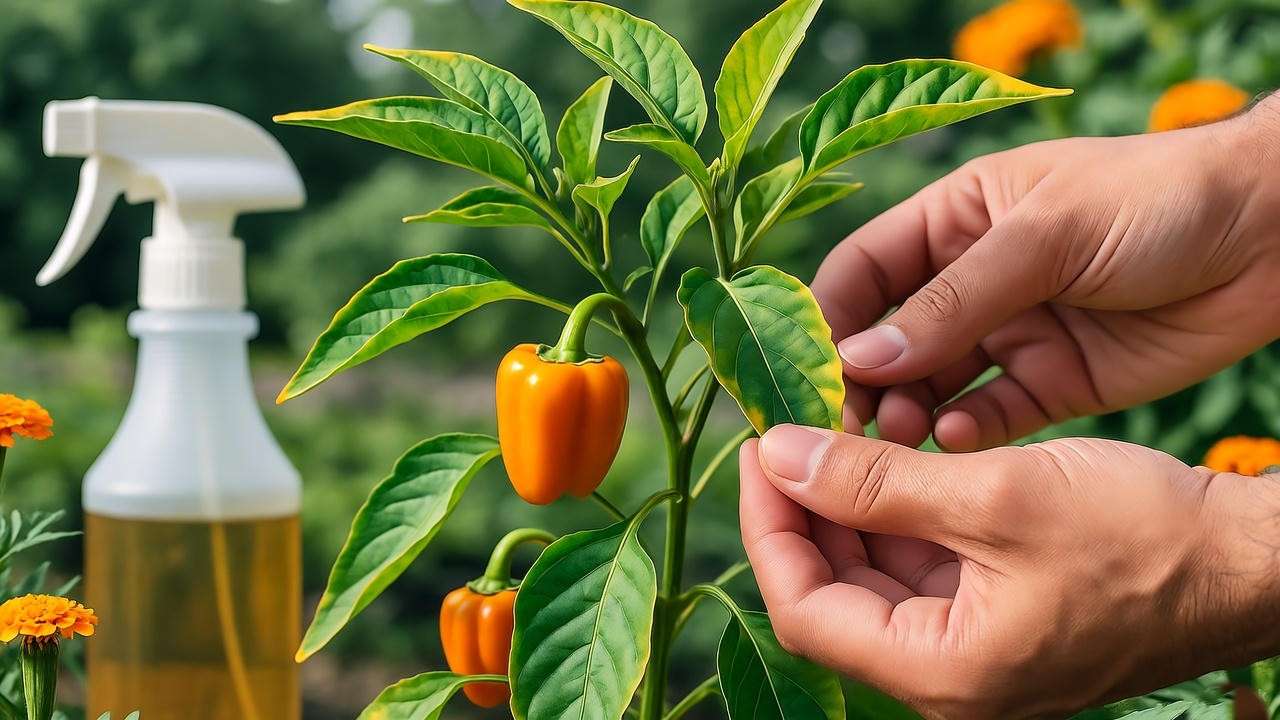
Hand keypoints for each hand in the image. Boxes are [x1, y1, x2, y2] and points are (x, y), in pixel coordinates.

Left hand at [739, 425, 1279, 718]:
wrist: (1249, 561)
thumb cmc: (1145, 536)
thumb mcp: (995, 496)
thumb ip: (874, 481)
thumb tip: (778, 456)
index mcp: (941, 672)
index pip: (803, 607)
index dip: (767, 523)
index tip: (759, 446)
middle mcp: (947, 677)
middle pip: (830, 592)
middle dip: (801, 508)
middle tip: (788, 429)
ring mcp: (971, 650)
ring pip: (871, 574)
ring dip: (846, 504)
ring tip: (833, 430)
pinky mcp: (995, 616)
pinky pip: (918, 567)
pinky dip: (894, 512)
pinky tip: (887, 456)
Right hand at [813, 96, 1279, 450]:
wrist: (1273, 236)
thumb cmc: (1155, 202)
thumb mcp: (1045, 235)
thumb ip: (954, 301)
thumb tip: (861, 358)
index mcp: (955, 220)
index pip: (863, 271)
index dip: (828, 317)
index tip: (810, 369)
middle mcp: (970, 281)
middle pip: (887, 338)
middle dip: (862, 381)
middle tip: (847, 425)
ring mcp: (1010, 334)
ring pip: (931, 386)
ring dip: (907, 415)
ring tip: (901, 439)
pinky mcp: (1051, 384)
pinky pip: (989, 419)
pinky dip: (965, 435)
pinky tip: (956, 443)